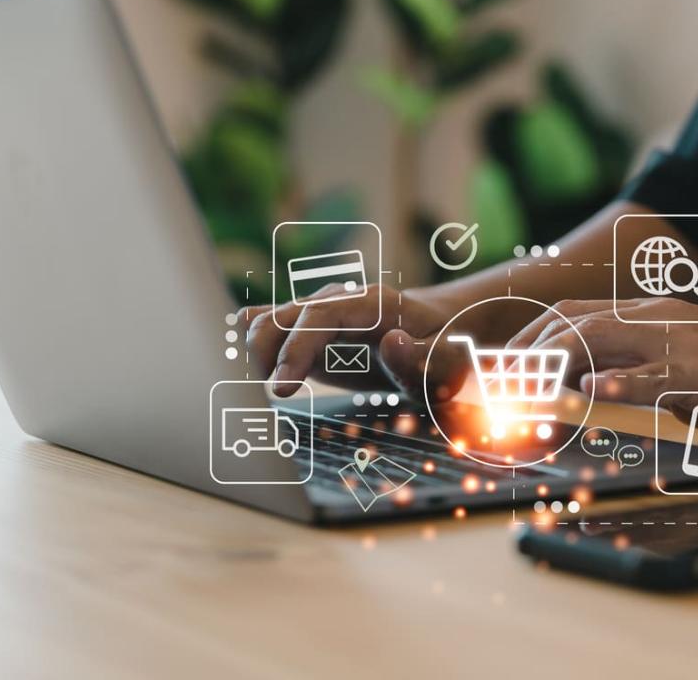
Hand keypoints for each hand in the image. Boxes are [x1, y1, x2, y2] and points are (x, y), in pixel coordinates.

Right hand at [238, 284, 469, 398]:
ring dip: (255, 352)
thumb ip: (424, 356)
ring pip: (268, 319)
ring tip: (263, 389)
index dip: (294, 349)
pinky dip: (252, 346)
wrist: (436, 332)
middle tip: (271, 396)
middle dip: (265, 352)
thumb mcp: (447, 360)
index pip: (319, 316)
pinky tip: (249, 372)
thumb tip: (392, 343)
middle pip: (283, 314)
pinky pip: (267, 325)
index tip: (280, 388)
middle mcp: (339, 300)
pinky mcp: (307, 329)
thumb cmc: (442, 349)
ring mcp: (319, 312)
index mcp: (372, 304)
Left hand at [507, 298, 697, 445]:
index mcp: (651, 314)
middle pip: (571, 322)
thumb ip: (637, 366)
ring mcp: (680, 343)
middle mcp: (658, 319)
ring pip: (598, 339)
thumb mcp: (684, 361)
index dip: (527, 337)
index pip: (571, 314)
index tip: (498, 366)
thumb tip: (585, 387)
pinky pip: (651, 376)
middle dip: (524, 351)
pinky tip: (589, 391)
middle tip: (492, 384)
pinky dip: (615, 382)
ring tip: (518, 389)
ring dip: (550, 364)